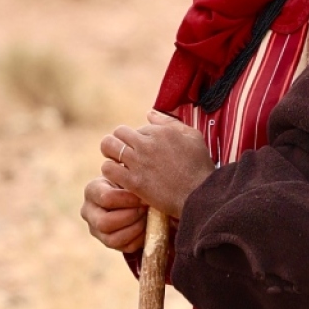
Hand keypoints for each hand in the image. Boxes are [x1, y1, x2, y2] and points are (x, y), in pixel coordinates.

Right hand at [81, 170, 147, 255]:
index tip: (145, 198)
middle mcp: (88, 211)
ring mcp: (96, 229)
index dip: (128, 200)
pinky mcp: (107, 242)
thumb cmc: (130, 182)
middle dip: (130, 217)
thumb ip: (131, 179)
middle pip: (105, 222)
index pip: (107, 198)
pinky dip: (138, 239)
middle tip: (146, 210)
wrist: (131, 194)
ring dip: (135, 229)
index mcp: (92, 190)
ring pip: (112, 239)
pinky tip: (148, 228)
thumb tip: (142, 193)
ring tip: (147, 218)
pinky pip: (123, 247)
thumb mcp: (128, 176)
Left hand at [100, 112, 214, 221]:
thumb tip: (150, 113)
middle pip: (118, 132)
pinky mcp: (134, 181)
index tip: (143, 151)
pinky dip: (110, 171)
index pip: (137, 128)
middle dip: (119, 140)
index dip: (138, 139)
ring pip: (108, 146)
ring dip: (110, 153)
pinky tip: (119, 176)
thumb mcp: (192, 136)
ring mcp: (139, 162)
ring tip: (117, 162)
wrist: (200, 195)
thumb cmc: (200, 167)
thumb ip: (169, 122)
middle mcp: (147, 143)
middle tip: (122, 152)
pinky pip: (108, 169)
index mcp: (160, 131)